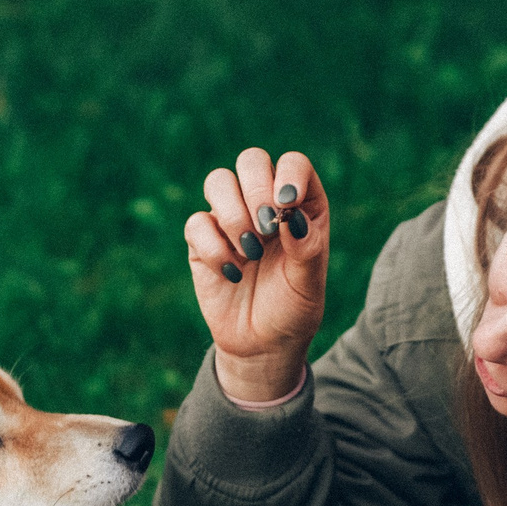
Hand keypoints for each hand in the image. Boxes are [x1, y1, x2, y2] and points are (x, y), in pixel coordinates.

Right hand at [184, 148, 329, 404]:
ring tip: (249, 251)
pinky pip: (197, 223)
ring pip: (218, 181)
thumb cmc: (293, 310)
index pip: (293, 165)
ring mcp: (231, 217)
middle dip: (255, 189)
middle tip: (265, 229)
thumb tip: (290, 216)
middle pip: (251, 161)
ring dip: (232, 214)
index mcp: (300, 205)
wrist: (261, 344)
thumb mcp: (309, 285)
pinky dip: (214, 248)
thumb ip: (306, 248)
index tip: (286, 204)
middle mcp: (264, 203)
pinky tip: (232, 273)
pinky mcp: (202, 239)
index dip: (288, 174)